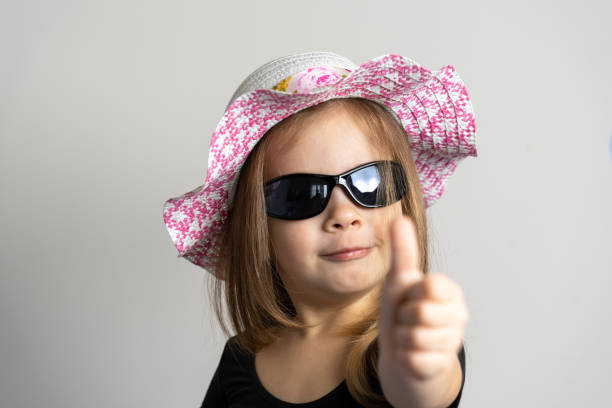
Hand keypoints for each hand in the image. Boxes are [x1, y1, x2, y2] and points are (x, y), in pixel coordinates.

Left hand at [378, 215, 468, 382]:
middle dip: (403, 318)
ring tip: (408, 337)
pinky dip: (404, 358)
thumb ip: (402, 251)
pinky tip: (411, 355)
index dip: (410, 293)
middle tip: (407, 320)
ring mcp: (452, 342)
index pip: (428, 286)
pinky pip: (412, 359)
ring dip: (402, 339)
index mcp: (449, 291)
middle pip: (419, 312)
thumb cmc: (402, 313)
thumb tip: (399, 217)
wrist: (403, 355)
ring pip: (414, 337)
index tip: (410, 297)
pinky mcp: (441, 366)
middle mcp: (458, 315)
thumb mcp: (399, 281)